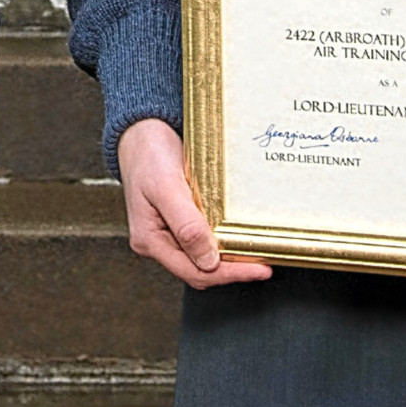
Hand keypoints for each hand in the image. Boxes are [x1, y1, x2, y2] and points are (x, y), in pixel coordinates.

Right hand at [118, 119, 272, 288]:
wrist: (142, 131)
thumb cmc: (149, 155)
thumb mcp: (167, 187)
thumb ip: (186, 226)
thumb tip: (208, 262)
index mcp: (149, 240)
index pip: (193, 272)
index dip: (229, 275)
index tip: (260, 269)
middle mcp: (157, 242)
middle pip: (199, 271)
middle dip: (232, 270)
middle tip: (263, 264)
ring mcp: (167, 233)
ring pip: (202, 259)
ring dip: (228, 259)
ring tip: (255, 253)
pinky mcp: (177, 222)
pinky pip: (202, 241)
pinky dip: (221, 242)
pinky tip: (237, 237)